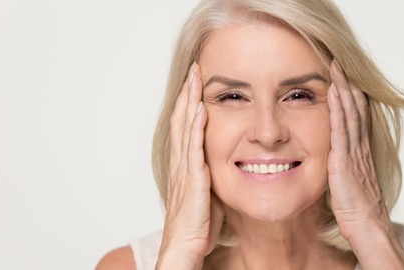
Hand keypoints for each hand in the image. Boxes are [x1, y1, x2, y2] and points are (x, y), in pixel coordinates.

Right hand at [156, 63, 224, 269]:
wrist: (184, 249)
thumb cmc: (197, 227)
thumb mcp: (207, 195)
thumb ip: (211, 175)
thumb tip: (222, 165)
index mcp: (185, 166)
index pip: (185, 127)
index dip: (189, 103)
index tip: (196, 82)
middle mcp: (181, 164)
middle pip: (181, 120)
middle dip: (187, 94)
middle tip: (195, 69)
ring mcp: (185, 172)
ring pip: (185, 129)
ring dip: (190, 102)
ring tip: (195, 78)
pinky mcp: (193, 182)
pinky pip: (194, 150)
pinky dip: (195, 128)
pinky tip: (200, 110)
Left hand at [326, 60, 389, 240]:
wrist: (366, 225)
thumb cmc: (356, 208)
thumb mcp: (348, 181)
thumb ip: (342, 166)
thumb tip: (332, 159)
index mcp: (360, 151)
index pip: (357, 116)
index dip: (350, 95)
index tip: (343, 77)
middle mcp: (359, 147)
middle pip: (355, 109)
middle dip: (347, 85)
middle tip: (338, 63)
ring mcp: (353, 153)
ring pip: (350, 114)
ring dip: (342, 89)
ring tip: (335, 69)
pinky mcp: (344, 161)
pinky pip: (340, 130)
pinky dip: (337, 109)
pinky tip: (333, 94)